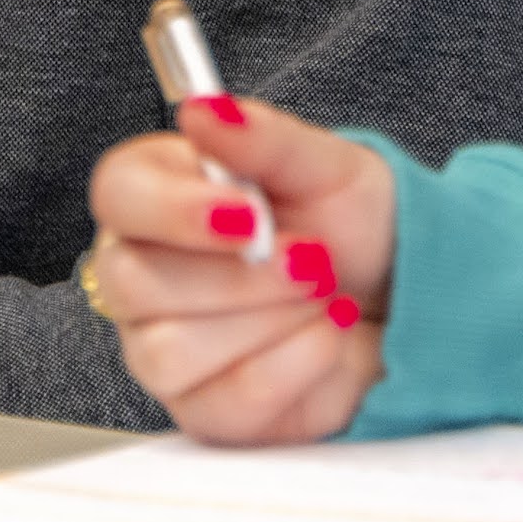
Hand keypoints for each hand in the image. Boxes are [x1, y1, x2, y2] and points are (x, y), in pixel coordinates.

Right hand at [82, 95, 394, 441]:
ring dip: (268, 322)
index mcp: (161, 196)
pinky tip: (326, 338)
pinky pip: (224, 405)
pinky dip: (292, 368)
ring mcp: (167, 349)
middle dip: (237, 277)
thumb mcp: (328, 167)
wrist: (405, 296)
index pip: (117, 195)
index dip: (172, 208)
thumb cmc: (351, 225)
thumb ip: (266, 138)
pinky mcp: (208, 411)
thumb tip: (203, 110)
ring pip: (169, 352)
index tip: (247, 212)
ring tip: (322, 295)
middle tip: (313, 258)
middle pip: (133, 282)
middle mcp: (146, 274)